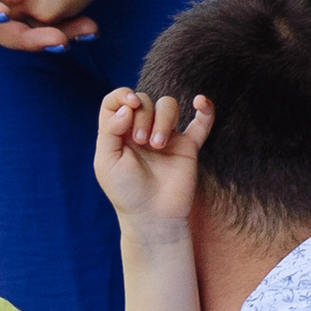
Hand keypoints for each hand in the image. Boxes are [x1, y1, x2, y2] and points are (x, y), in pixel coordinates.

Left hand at [93, 85, 212, 228]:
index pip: (117, 101)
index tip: (130, 106)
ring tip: (158, 145)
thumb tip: (127, 107)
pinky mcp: (188, 145)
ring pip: (168, 105)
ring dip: (163, 120)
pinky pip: (202, 121)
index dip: (123, 95)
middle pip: (145, 100)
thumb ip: (109, 131)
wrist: (152, 215)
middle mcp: (141, 129)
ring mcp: (166, 135)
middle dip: (143, 116)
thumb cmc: (125, 192)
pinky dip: (205, 109)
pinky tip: (201, 102)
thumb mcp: (106, 162)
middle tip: (142, 142)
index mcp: (118, 132)